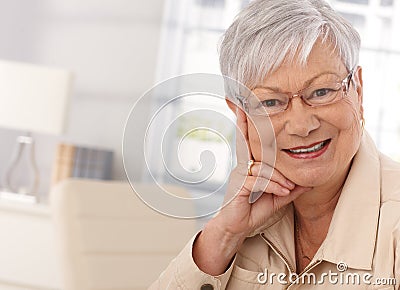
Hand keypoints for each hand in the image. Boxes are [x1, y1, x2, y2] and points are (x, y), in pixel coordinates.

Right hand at [213, 105, 310, 236]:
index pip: (249, 140)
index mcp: (250, 164)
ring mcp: (240, 173)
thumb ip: (289, 188)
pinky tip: (281, 193)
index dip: (245, 123)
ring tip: (287, 190)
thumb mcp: (277, 197)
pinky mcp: (239, 184)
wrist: (237, 226)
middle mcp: (244, 165)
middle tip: (283, 163)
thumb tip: (307, 182)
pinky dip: (274, 186)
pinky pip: (260, 180)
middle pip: (262, 153)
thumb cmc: (254, 209)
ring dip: (279, 180)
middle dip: (271, 151)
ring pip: (264, 168)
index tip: (243, 107)